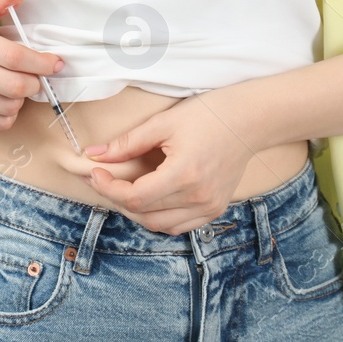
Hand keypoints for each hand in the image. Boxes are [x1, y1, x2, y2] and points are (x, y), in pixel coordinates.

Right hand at [0, 0, 64, 127]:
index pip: (16, 57)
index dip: (42, 63)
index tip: (56, 63)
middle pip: (16, 86)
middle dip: (35, 83)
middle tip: (35, 77)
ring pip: (8, 106)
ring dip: (21, 99)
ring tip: (15, 88)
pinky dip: (7, 114)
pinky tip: (2, 101)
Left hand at [78, 88, 258, 234]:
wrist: (248, 121)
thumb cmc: (208, 116)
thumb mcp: (162, 123)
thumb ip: (126, 143)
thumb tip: (93, 155)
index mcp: (184, 175)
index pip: (135, 197)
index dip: (108, 188)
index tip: (94, 172)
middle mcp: (199, 198)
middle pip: (144, 214)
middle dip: (117, 199)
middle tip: (101, 179)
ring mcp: (209, 207)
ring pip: (160, 225)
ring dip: (136, 211)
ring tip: (122, 189)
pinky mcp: (215, 209)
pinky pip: (179, 225)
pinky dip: (158, 217)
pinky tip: (148, 198)